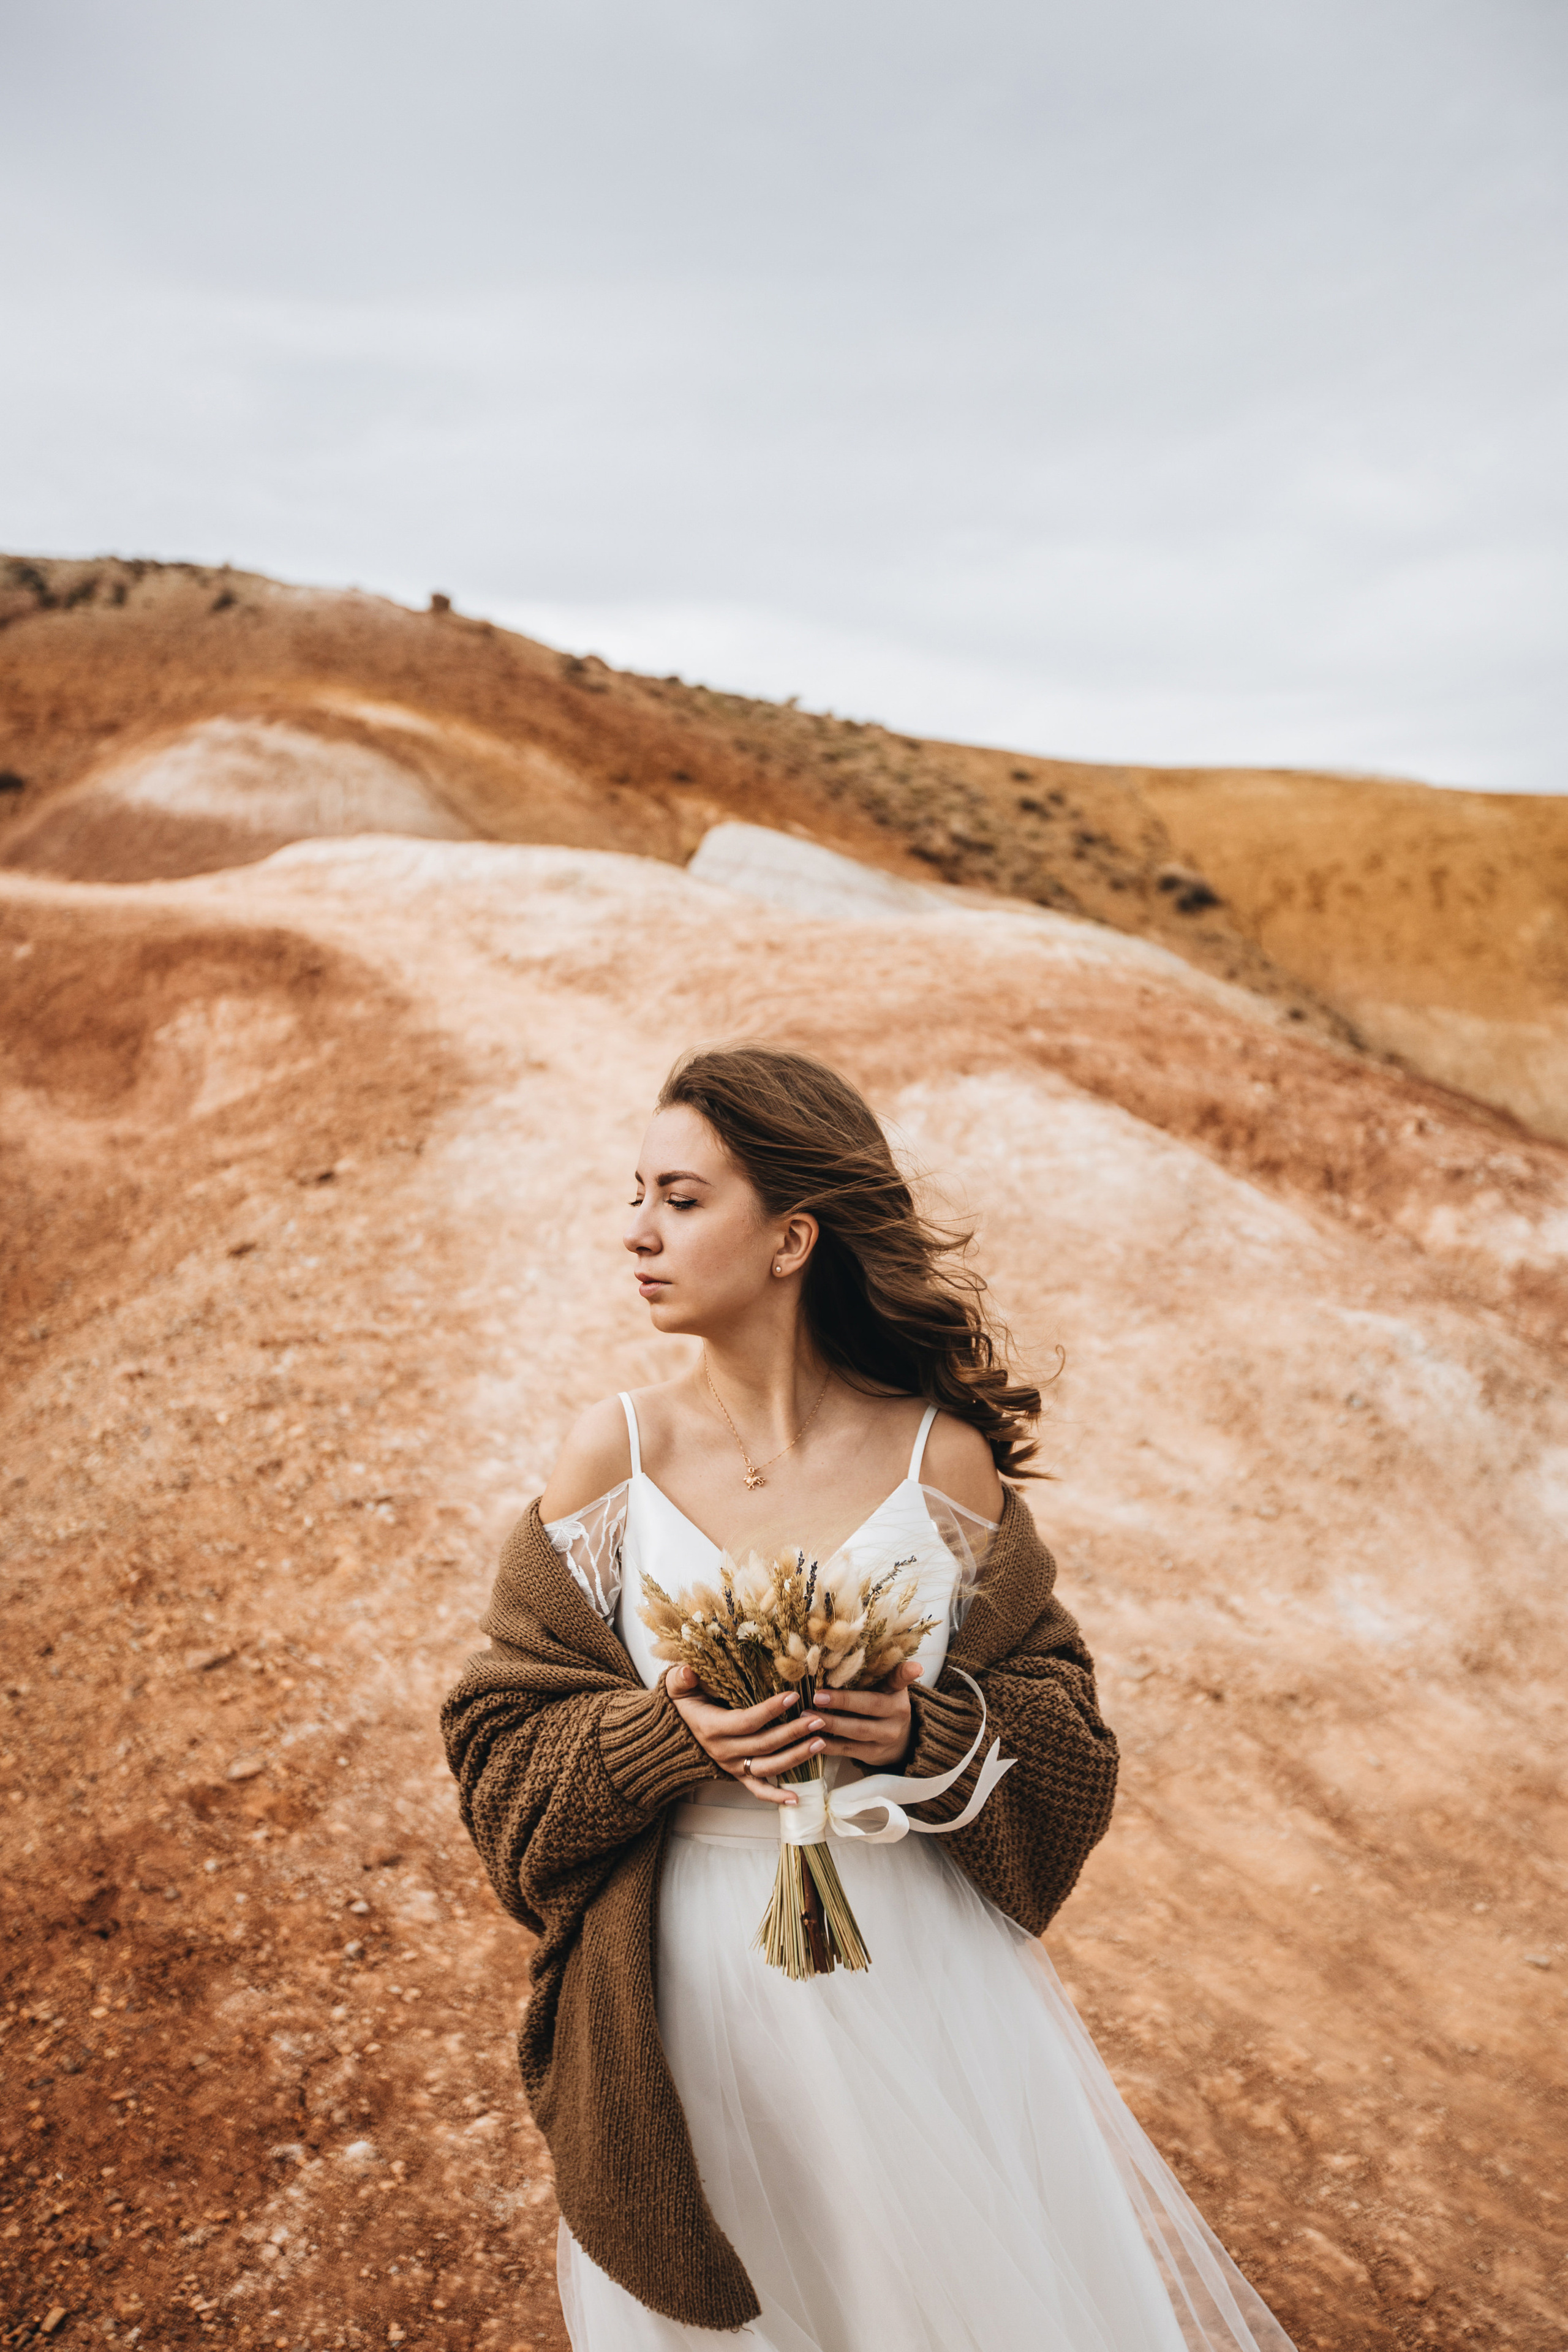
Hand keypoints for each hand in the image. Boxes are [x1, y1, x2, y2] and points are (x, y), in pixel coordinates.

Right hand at [665, 1667, 828, 1808]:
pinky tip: (797, 1798)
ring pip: (767, 1767)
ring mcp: (732, 1766)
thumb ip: (681, 1678)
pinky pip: (757, 1789)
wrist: (673, 1736)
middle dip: (794, 1732)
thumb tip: (689, 1671)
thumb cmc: (682, 1705)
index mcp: (712, 1727)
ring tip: (820, 1743)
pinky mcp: (737, 1775)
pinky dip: (775, 1796)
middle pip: (764, 1745)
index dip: (771, 1710)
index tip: (794, 1696)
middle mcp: (724, 1751)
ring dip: (795, 1757)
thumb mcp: (677, 1687)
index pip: (747, 1721)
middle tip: (818, 1719)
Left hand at [810, 1659, 921, 1770]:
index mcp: (898, 1696)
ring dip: (830, 1725)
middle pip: (870, 1707)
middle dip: (842, 1702)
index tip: (912, 1668)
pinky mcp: (871, 1755)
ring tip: (807, 1716)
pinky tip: (812, 1738)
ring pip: (856, 1732)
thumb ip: (888, 1671)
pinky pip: (848, 1750)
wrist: (902, 1743)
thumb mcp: (893, 1688)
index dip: (903, 1673)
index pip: (897, 1681)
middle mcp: (895, 1718)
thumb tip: (893, 1654)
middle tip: (817, 1696)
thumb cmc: (888, 1705)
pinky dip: (829, 1746)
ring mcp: (884, 1739)